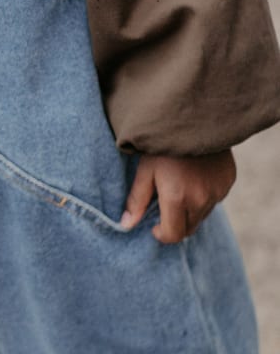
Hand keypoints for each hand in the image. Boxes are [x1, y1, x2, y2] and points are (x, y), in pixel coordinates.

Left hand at [121, 150, 235, 243]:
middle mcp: (201, 199)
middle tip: (165, 208)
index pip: (174, 235)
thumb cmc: (162, 145)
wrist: (194, 119)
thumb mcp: (144, 171)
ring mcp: (217, 191)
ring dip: (190, 211)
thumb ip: (137, 200)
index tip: (154, 226)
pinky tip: (195, 179)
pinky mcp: (228, 182)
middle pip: (189, 228)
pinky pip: (215, 200)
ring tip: (179, 189)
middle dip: (175, 224)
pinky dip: (204, 197)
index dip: (162, 234)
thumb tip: (126, 225)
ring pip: (202, 215)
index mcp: (177, 198)